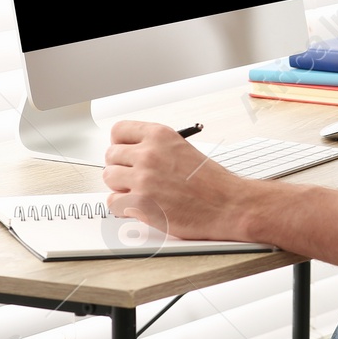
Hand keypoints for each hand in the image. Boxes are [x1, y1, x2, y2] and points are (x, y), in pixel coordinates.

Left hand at [102, 121, 253, 240]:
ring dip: (121, 187)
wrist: (228, 205)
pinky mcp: (141, 203)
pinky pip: (113, 202)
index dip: (120, 144)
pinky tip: (140, 206)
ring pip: (109, 178)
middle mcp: (149, 153)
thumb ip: (156, 147)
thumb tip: (131, 152)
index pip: (119, 131)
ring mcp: (143, 178)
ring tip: (140, 192)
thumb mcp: (183, 149)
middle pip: (111, 155)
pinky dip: (124, 207)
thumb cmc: (212, 182)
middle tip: (134, 177)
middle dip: (120, 168)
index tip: (124, 153)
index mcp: (160, 135)